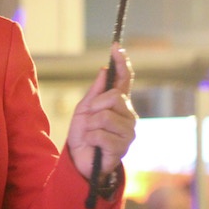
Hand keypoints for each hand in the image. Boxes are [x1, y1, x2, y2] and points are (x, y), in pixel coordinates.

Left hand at [66, 43, 136, 179]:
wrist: (80, 160)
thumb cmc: (83, 135)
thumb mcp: (84, 110)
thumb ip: (95, 92)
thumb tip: (104, 70)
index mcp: (119, 105)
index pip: (124, 80)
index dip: (122, 64)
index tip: (117, 47)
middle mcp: (128, 116)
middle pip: (114, 97)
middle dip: (95, 106)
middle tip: (88, 119)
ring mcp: (128, 132)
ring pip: (106, 116)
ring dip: (90, 125)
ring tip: (90, 134)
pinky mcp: (122, 147)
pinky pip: (101, 133)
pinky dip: (90, 138)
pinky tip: (93, 144)